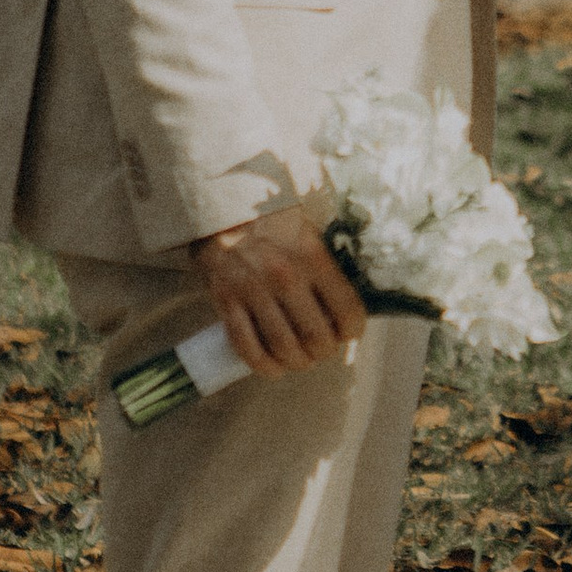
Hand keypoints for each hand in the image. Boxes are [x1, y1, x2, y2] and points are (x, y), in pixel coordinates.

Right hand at [190, 200, 367, 373]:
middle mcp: (286, 276)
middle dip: (324, 352)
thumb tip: (345, 303)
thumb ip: (328, 263)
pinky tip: (273, 367)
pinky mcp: (225, 300)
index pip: (347, 311)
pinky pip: (247, 346)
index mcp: (313, 257)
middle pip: (316, 337)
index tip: (348, 334)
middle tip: (322, 349)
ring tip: (299, 359)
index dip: (352, 332)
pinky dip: (263, 365)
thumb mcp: (308, 230)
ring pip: (284, 347)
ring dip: (297, 362)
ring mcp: (253, 290)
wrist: (219, 205)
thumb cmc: (270, 219)